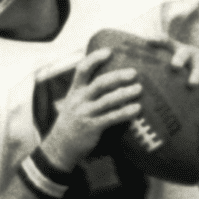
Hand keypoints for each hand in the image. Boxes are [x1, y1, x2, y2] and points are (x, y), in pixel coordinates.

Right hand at [39, 48, 141, 171]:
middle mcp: (79, 100)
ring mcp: (85, 113)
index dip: (95, 58)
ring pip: (107, 100)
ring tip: (139, 89)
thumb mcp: (74, 103)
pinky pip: (111, 118)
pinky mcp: (91, 127)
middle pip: (100, 83)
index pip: (82, 69)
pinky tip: (136, 109)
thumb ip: (87, 92)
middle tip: (133, 73)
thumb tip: (110, 82)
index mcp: (75, 91)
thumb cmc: (72, 122)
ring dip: (125, 94)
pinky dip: (125, 112)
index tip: (109, 51)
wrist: (59, 147)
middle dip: (117, 77)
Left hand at [168, 42, 198, 101]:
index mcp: (186, 53)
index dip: (179, 59)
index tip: (174, 66)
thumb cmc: (185, 55)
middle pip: (197, 67)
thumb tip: (145, 38)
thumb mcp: (175, 46)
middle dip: (195, 75)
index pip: (182, 54)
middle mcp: (197, 61)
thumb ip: (163, 42)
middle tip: (190, 83)